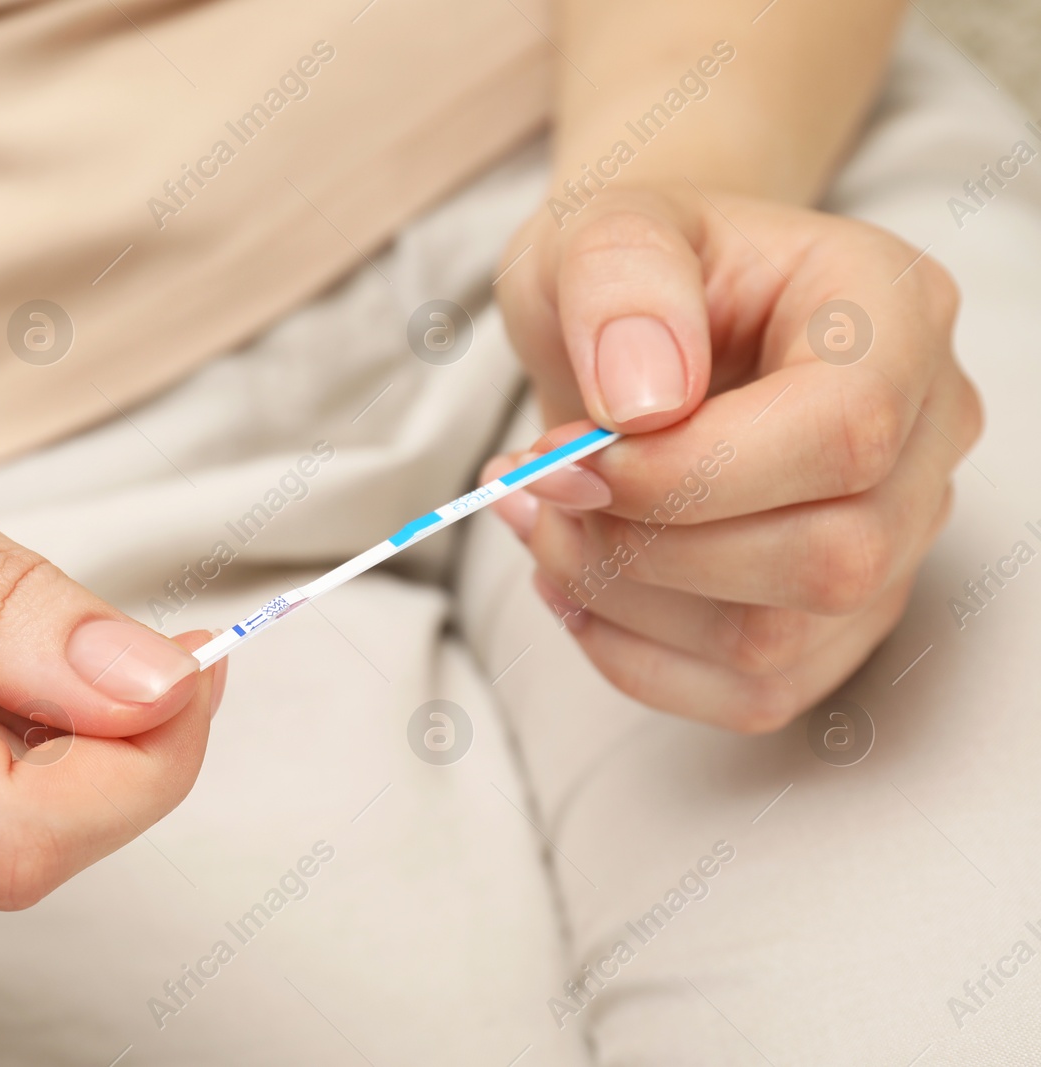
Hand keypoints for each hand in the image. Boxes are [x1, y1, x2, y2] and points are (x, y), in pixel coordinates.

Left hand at [484, 183, 981, 730]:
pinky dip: (633, 654)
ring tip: (540, 519)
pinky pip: (751, 694)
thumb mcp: (597, 229)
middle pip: (831, 558)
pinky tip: (575, 578)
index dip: (690, 472)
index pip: (845, 433)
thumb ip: (620, 281)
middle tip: (538, 488)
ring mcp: (895, 538)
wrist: (632, 328)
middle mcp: (924, 433)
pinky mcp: (838, 621)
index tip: (567, 455)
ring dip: (622, 598)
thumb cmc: (627, 276)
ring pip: (781, 642)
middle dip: (646, 546)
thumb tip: (646, 401)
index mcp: (892, 312)